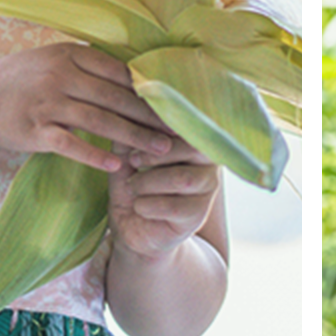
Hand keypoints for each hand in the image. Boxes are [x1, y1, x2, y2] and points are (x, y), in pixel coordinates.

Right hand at [0, 43, 168, 172]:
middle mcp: (60, 75)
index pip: (120, 72)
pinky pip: (71, 145)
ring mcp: (47, 103)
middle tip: (179, 131)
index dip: (149, 90)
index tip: (174, 105)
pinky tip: (117, 165)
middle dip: (150, 116)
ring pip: (100, 121)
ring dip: (134, 138)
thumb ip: (88, 65)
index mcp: (70, 54)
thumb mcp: (52, 60)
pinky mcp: (35, 131)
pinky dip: (95, 155)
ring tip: (160, 151)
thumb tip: (134, 74)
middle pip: (116, 97)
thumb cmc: (21, 80)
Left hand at [108, 129, 219, 258]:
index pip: (190, 124)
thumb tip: (131, 107)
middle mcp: (209, 162)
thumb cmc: (133, 183)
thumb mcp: (127, 154)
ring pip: (182, 179)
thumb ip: (132, 133)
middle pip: (193, 148)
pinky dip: (147, 205)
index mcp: (195, 140)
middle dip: (156, 154)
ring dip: (148, 182)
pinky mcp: (197, 216)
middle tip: (132, 160)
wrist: (131, 227)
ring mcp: (206, 190)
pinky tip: (140, 206)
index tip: (134, 132)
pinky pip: (173, 206)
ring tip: (132, 187)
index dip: (162, 125)